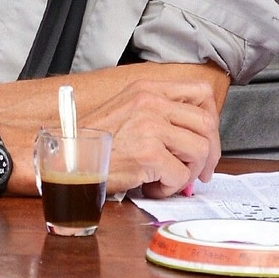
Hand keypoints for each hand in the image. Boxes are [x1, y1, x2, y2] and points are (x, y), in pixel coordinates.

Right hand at [69, 62, 222, 196]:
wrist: (67, 159)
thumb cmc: (94, 141)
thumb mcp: (128, 111)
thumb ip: (159, 115)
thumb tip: (193, 138)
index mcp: (148, 89)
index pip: (201, 93)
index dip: (210, 120)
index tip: (206, 140)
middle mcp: (152, 102)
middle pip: (207, 123)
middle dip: (209, 153)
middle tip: (200, 171)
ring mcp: (151, 127)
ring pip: (199, 150)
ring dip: (188, 172)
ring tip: (167, 179)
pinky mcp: (149, 154)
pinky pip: (180, 175)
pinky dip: (170, 188)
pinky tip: (152, 187)